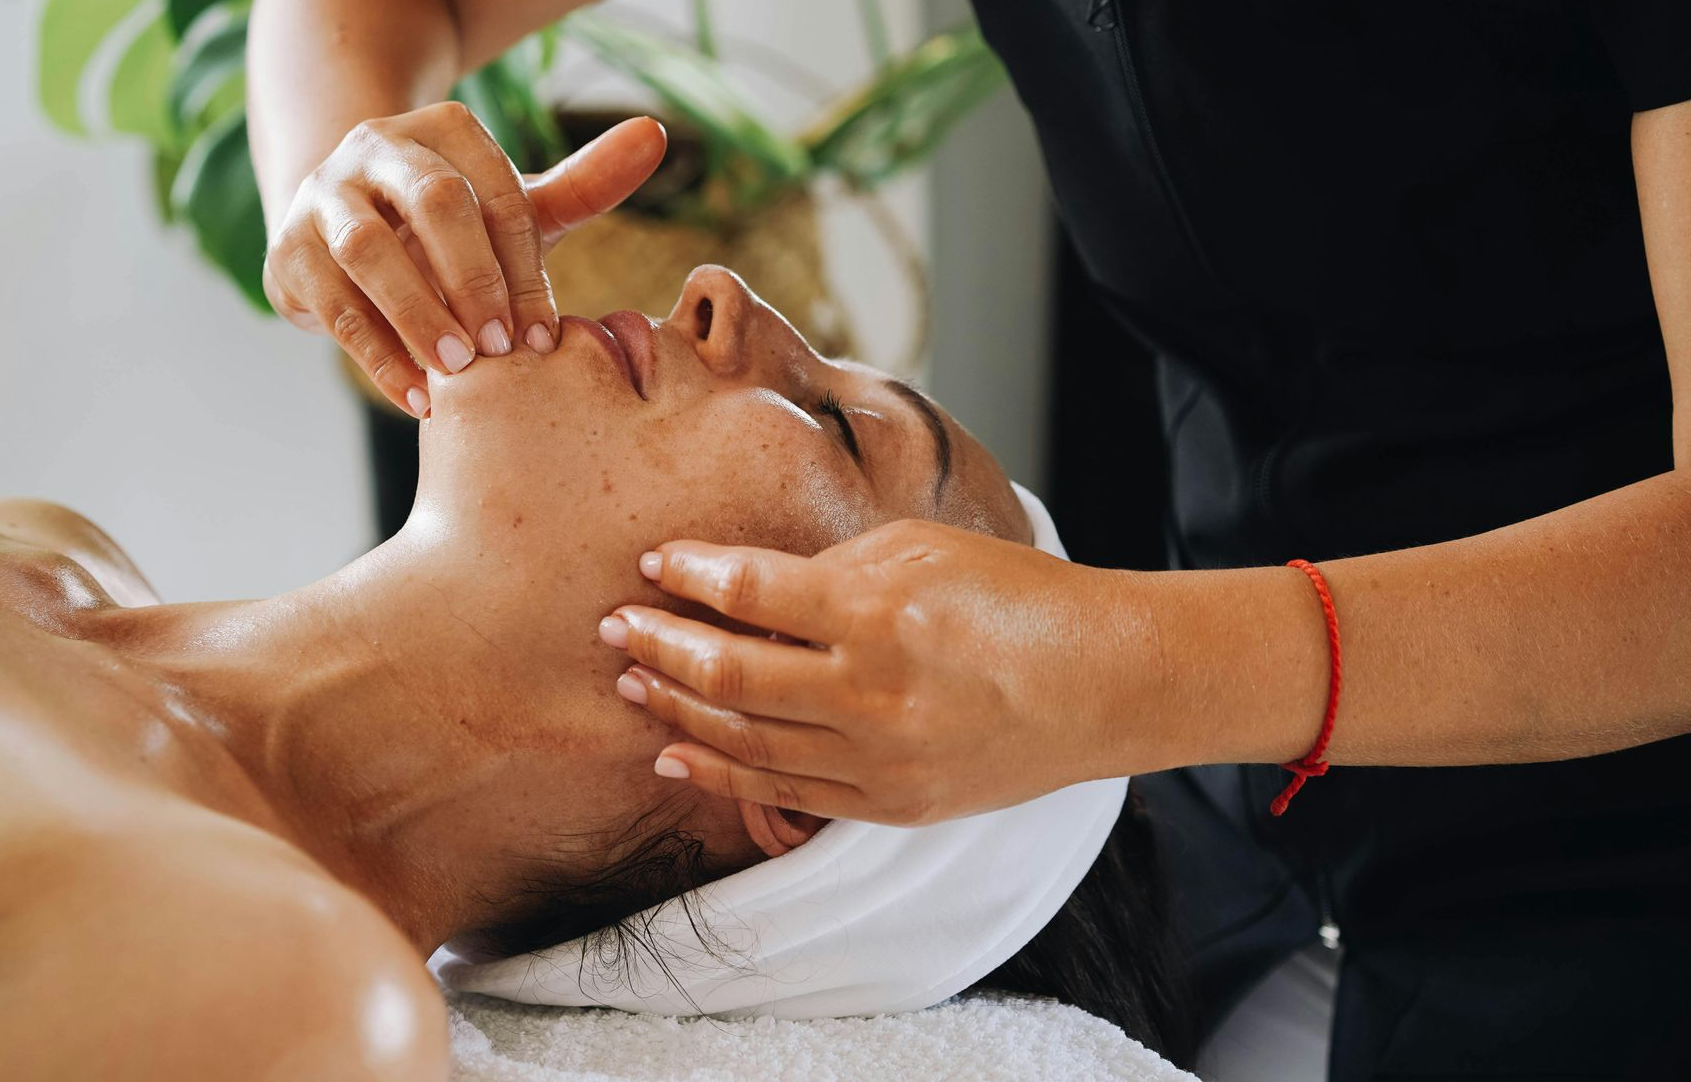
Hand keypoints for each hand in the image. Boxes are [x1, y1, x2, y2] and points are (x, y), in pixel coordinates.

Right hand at [263, 105, 666, 415]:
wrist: (344, 235)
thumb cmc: (451, 228)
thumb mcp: (513, 205)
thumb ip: (584, 182)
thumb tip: (654, 136)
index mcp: (444, 131)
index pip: (494, 191)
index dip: (522, 265)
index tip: (545, 334)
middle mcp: (378, 149)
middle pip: (432, 202)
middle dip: (472, 279)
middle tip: (502, 349)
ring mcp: (324, 196)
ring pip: (368, 250)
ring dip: (417, 314)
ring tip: (458, 373)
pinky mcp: (288, 252)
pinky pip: (332, 304)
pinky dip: (376, 356)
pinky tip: (417, 399)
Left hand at [598, 519, 1159, 824]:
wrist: (1102, 684)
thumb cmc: (1016, 598)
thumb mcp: (924, 548)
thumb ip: (831, 570)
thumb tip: (748, 587)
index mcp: (879, 612)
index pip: (750, 592)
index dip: (690, 575)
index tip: (655, 562)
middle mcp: (869, 692)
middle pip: (728, 671)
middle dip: (659, 644)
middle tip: (615, 626)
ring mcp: (878, 758)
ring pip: (744, 738)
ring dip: (677, 706)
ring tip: (631, 682)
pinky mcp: (889, 804)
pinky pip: (783, 792)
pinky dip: (721, 772)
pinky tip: (677, 749)